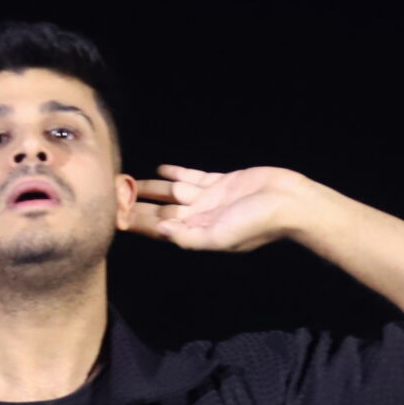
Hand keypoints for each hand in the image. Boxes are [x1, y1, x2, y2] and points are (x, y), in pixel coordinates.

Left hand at [127, 164, 316, 252]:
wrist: (290, 203)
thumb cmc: (257, 223)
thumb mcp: (221, 237)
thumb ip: (188, 237)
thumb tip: (158, 232)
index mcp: (197, 233)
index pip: (159, 228)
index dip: (137, 222)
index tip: (113, 215)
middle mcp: (200, 218)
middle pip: (161, 210)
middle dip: (138, 204)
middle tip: (113, 193)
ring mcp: (210, 199)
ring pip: (173, 192)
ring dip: (152, 187)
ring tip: (129, 180)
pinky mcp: (222, 183)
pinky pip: (194, 177)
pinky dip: (177, 172)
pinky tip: (161, 167)